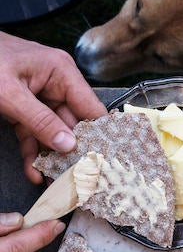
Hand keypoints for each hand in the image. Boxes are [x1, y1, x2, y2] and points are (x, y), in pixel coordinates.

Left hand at [0, 32, 106, 182]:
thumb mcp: (9, 93)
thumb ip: (40, 120)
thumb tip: (68, 144)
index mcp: (61, 72)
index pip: (91, 108)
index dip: (99, 134)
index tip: (103, 161)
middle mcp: (56, 84)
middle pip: (73, 124)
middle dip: (71, 152)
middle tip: (74, 178)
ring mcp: (40, 96)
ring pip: (52, 132)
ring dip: (50, 157)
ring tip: (51, 179)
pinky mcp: (23, 107)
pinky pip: (33, 132)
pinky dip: (32, 151)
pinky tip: (33, 170)